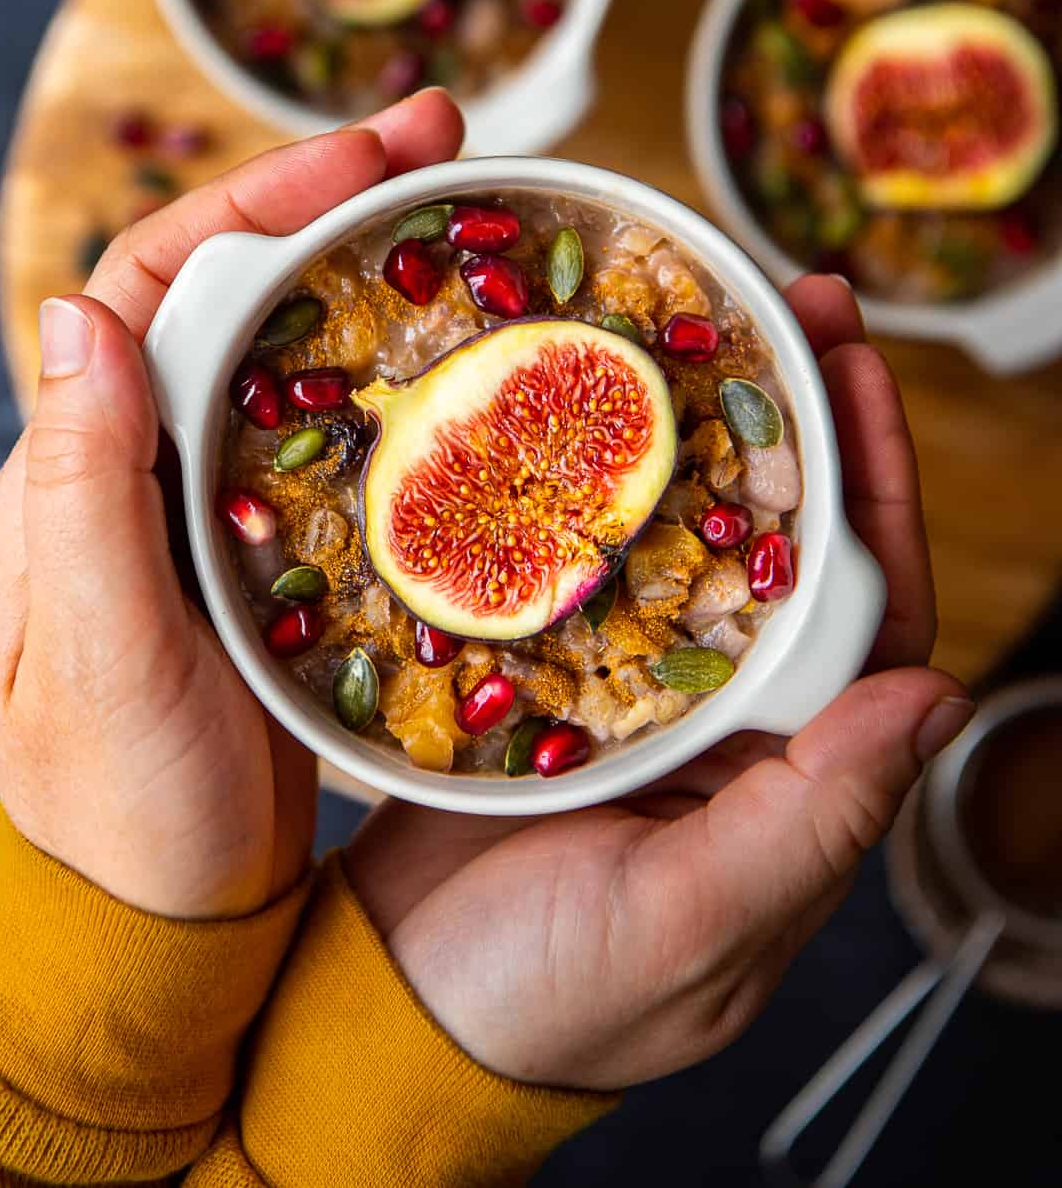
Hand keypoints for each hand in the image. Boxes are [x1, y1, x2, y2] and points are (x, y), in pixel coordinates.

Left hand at [0, 91, 463, 919]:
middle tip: (450, 142)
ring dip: (372, 269)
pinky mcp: (280, 553)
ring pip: (291, 347)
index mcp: (82, 466)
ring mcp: (214, 505)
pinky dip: (398, 372)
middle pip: (234, 288)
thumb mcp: (95, 652)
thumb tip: (75, 311)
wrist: (162, 929)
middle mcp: (142, 463)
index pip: (161, 281)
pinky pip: (336, 430)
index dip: (259, 197)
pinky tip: (469, 359)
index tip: (369, 154)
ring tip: (470, 210)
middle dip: (333, 199)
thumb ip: (83, 488)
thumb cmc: (118, 807)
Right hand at [347, 276, 972, 1089]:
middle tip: (792, 301)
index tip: (864, 371)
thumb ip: (812, 823)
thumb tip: (935, 699)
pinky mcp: (541, 670)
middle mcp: (724, 718)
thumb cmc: (549, 1003)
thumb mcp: (692, 929)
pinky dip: (593, 474)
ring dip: (703, 428)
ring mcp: (631, 687)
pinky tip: (576, 400)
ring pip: (687, 532)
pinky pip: (585, 554)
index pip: (871, 612)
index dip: (880, 487)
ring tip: (699, 319)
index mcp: (788, 774)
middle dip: (802, 419)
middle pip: (786, 543)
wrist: (384, 1017)